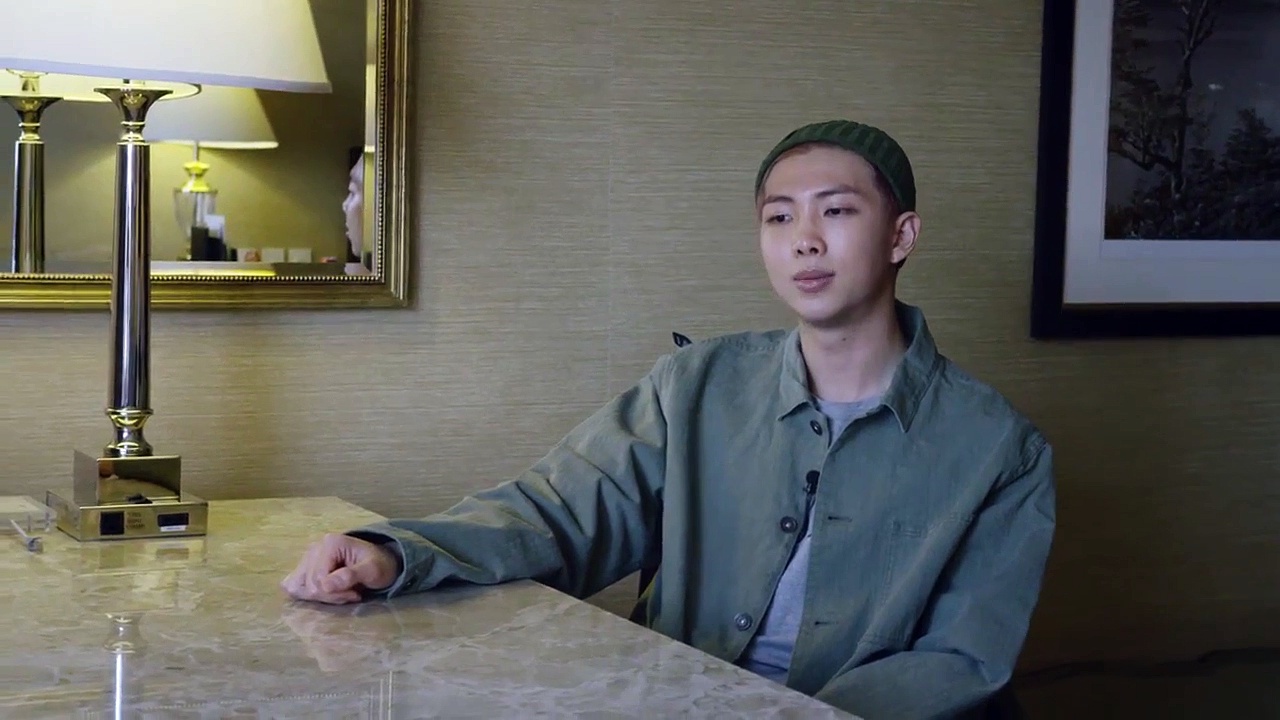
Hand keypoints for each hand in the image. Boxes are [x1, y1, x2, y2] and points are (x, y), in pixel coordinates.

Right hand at [281, 533, 399, 603]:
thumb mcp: (373, 571)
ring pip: (299, 587)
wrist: (381, 562)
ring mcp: (307, 558)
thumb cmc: (380, 565)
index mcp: (330, 544)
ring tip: (341, 593)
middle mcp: (314, 548)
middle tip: (350, 593)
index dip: (335, 593)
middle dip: (331, 596)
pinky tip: (326, 593)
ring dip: (320, 597)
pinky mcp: (304, 568)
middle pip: (309, 585)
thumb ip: (351, 576)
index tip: (355, 593)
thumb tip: (325, 585)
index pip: (319, 579)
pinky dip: (308, 595)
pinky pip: (294, 586)